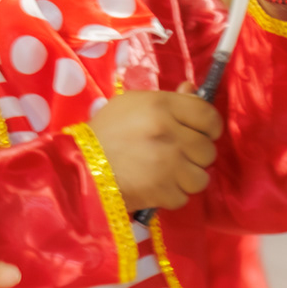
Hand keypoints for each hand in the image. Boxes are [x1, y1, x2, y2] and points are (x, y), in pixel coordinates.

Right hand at [87, 89, 223, 212]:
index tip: (201, 133)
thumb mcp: (132, 105)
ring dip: (186, 179)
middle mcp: (170, 134)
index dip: (210, 127)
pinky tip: (154, 187)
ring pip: (201, 177)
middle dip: (194, 155)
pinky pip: (183, 197)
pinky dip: (171, 196)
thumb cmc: (105, 133)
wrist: (76, 168)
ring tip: (167, 174)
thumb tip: (193, 90)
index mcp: (163, 106)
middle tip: (175, 155)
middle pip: (208, 150)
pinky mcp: (161, 191)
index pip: (210, 116)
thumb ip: (169, 99)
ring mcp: (168, 165)